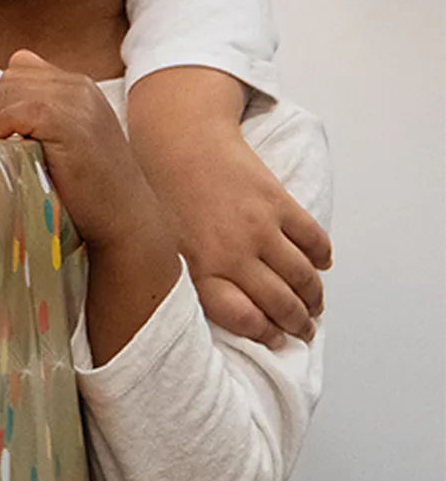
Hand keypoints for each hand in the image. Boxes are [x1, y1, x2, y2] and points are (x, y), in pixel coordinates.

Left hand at [0, 52, 163, 255]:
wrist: (126, 220)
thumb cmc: (84, 192)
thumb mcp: (53, 147)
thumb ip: (27, 123)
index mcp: (73, 86)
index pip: (15, 75)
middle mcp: (78, 86)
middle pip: (8, 82)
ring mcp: (80, 102)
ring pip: (12, 93)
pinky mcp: (77, 124)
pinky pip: (30, 110)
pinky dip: (4, 120)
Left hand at [125, 66, 329, 348]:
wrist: (178, 140)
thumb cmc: (160, 192)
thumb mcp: (159, 246)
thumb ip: (183, 280)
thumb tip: (203, 312)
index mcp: (197, 269)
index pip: (243, 319)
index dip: (265, 335)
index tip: (274, 341)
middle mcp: (231, 254)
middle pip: (280, 304)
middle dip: (297, 324)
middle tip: (302, 331)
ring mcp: (259, 228)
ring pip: (303, 278)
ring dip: (314, 298)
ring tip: (314, 307)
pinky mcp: (278, 203)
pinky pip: (314, 241)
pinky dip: (322, 257)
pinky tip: (319, 265)